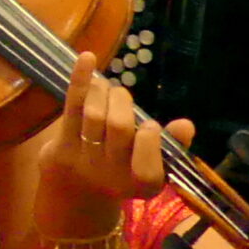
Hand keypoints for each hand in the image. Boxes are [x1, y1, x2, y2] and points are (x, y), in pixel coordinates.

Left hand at [36, 52, 190, 214]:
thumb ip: (170, 147)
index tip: (151, 125)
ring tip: (104, 87)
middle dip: (123, 102)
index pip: (148, 168)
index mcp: (143, 185)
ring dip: (102, 91)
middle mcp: (113, 175)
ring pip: (94, 115)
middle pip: (119, 128)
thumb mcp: (151, 168)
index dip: (150, 139)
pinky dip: (80, 80)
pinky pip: (71, 107)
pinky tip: (87, 57)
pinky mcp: (62, 144)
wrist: (76, 191)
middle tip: (121, 95)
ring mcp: (85, 160)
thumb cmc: (122, 171)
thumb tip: (187, 125)